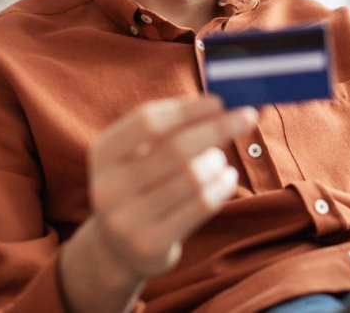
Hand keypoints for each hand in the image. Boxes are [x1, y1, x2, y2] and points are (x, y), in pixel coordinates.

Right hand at [86, 95, 256, 279]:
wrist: (118, 248)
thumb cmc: (142, 185)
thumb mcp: (139, 154)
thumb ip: (170, 128)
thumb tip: (219, 105)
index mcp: (103, 152)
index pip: (147, 121)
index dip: (186, 109)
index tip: (219, 101)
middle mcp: (108, 186)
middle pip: (174, 148)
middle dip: (216, 128)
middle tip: (247, 116)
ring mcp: (126, 219)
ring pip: (192, 177)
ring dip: (217, 161)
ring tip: (220, 160)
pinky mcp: (149, 244)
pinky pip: (201, 205)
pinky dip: (222, 186)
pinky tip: (227, 178)